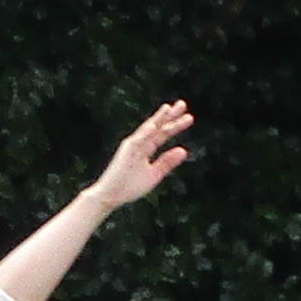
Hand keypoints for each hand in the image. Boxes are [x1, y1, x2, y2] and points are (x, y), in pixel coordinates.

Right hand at [91, 99, 195, 215]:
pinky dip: (146, 133)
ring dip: (158, 119)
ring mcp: (132, 147)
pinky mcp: (125, 153)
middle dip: (170, 116)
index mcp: (146, 148)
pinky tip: (155, 125)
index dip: (176, 125)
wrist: (111, 196)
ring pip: (147, 130)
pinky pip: (137, 141)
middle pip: (158, 127)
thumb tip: (183, 150)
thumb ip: (167, 162)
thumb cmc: (130, 186)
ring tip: (169, 108)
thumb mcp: (154, 174)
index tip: (189, 117)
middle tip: (182, 104)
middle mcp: (139, 143)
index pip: (163, 134)